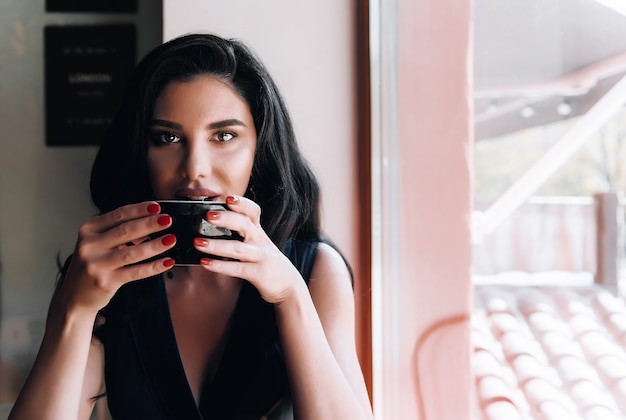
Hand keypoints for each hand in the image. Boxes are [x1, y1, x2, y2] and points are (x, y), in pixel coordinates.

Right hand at [56, 201, 176, 313]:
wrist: (74, 297)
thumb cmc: (92, 266)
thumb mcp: (98, 244)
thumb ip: (119, 232)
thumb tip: (151, 222)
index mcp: (88, 230)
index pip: (118, 215)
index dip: (139, 209)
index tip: (157, 206)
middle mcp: (89, 245)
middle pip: (125, 231)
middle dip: (150, 224)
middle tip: (168, 220)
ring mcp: (96, 264)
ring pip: (132, 252)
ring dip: (155, 245)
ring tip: (171, 239)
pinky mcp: (105, 282)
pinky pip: (135, 272)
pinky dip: (153, 266)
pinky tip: (167, 261)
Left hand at [193, 195, 303, 303]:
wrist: (288, 285)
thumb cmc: (265, 262)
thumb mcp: (257, 243)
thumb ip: (241, 233)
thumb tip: (211, 223)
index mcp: (258, 231)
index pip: (253, 211)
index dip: (242, 203)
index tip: (228, 198)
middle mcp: (260, 241)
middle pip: (244, 224)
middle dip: (226, 218)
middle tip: (207, 215)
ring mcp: (261, 256)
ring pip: (238, 248)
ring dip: (216, 245)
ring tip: (197, 243)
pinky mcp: (259, 273)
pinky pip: (238, 268)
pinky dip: (220, 266)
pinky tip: (205, 263)